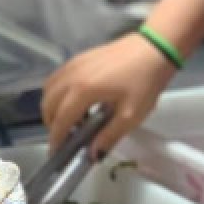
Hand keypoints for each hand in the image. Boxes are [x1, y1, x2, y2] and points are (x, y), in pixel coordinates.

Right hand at [41, 34, 177, 155]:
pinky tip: (76, 100)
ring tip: (71, 119)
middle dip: (51, 123)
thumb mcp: (131, 115)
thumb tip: (93, 155)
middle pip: (48, 103)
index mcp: (84, 90)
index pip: (60, 119)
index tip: (57, 152)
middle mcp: (73, 75)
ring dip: (52, 106)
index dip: (56, 138)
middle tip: (65, 137)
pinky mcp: (80, 57)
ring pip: (49, 88)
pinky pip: (58, 76)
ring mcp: (74, 63)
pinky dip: (58, 92)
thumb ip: (109, 136)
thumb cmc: (145, 81)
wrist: (155, 48)